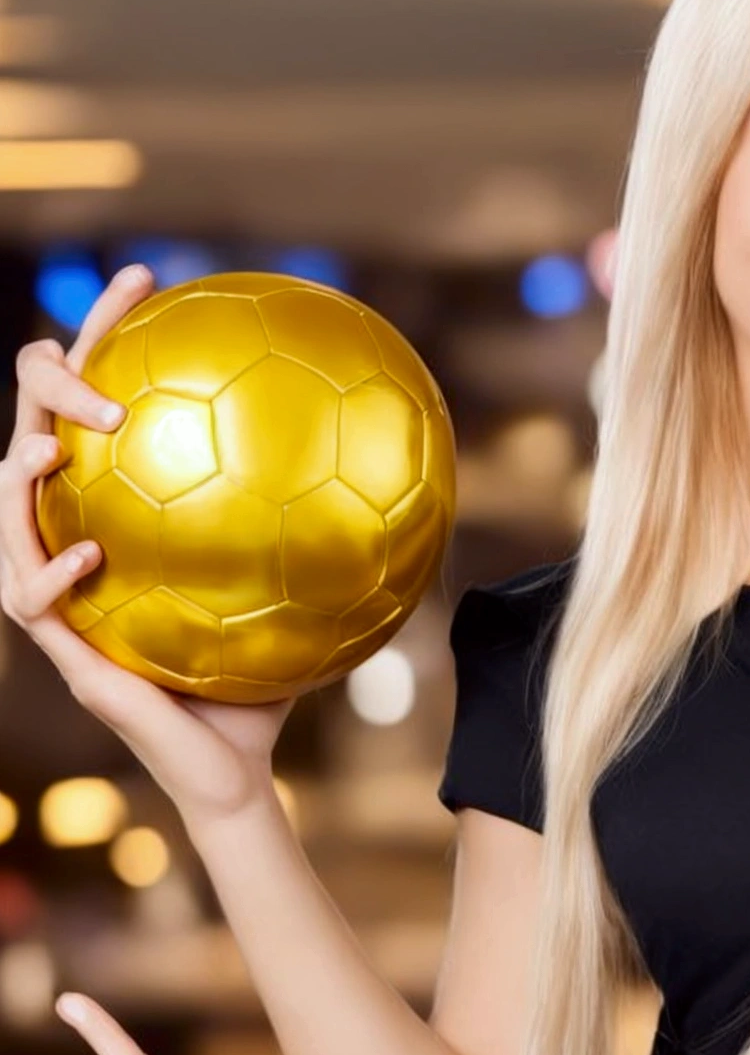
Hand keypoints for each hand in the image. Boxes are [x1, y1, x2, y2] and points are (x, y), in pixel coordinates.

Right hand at [0, 266, 293, 827]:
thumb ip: (329, 535)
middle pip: (36, 435)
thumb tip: (406, 474)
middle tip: (89, 332)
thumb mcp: (301, 593)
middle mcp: (80, 548)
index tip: (148, 281)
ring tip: (53, 439)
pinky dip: (55, 570)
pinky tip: (91, 548)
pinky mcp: (65, 653)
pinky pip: (35, 602)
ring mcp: (62, 599)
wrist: (238, 773)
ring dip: (21, 467)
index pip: (105, 413)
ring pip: (7, 513)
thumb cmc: (262, 684)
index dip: (112, 341)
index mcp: (125, 521)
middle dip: (49, 375)